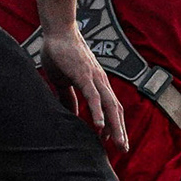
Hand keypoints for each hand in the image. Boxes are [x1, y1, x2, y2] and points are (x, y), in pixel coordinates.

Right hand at [36, 25, 127, 151]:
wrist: (57, 30)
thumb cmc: (59, 53)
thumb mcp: (63, 80)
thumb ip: (68, 98)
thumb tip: (71, 115)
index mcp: (96, 83)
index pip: (110, 107)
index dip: (113, 124)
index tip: (112, 142)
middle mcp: (100, 81)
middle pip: (115, 110)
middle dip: (120, 131)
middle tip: (123, 150)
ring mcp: (94, 78)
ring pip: (109, 106)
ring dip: (115, 126)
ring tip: (118, 144)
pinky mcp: (83, 75)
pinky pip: (93, 97)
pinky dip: (98, 112)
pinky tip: (99, 127)